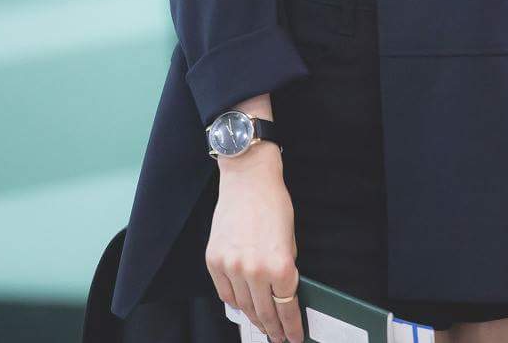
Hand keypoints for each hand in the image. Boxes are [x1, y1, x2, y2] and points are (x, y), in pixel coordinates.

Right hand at [206, 146, 303, 342]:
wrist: (247, 179)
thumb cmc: (272, 203)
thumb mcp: (291, 239)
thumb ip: (286, 269)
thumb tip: (284, 294)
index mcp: (280, 264)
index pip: (287, 307)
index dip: (291, 326)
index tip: (294, 336)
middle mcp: (254, 269)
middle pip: (265, 312)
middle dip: (274, 328)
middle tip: (279, 337)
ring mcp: (231, 266)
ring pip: (244, 307)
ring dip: (255, 319)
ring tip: (262, 326)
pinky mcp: (214, 261)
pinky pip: (225, 294)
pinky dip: (235, 303)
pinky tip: (243, 308)